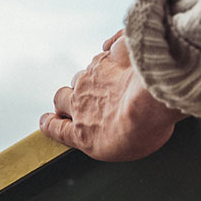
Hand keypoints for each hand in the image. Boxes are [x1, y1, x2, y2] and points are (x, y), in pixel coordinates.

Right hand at [40, 30, 185, 160]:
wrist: (153, 98)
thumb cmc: (142, 130)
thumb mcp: (121, 150)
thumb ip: (106, 138)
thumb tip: (111, 128)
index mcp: (82, 131)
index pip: (56, 127)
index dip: (51, 124)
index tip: (48, 122)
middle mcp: (81, 100)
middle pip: (61, 97)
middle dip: (67, 100)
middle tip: (82, 103)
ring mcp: (95, 75)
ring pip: (83, 75)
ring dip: (92, 80)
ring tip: (112, 84)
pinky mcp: (113, 54)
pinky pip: (107, 50)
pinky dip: (112, 53)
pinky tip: (121, 56)